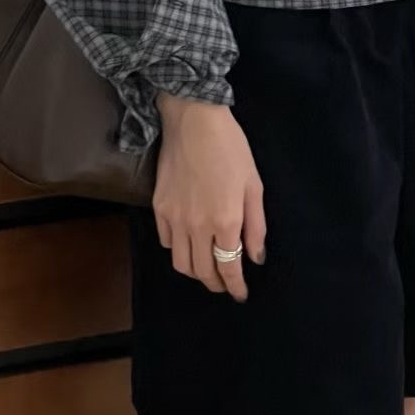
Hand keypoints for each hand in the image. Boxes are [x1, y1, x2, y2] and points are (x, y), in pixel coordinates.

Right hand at [153, 94, 266, 301]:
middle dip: (216, 283)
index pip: (229, 268)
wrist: (193, 120)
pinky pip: (167, 242)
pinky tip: (188, 243)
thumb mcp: (254, 184)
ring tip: (206, 268)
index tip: (241, 294)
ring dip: (196, 272)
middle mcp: (198, 226)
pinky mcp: (158, 208)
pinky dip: (178, 250)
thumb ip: (256, 225)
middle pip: (203, 271)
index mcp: (226, 221)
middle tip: (225, 283)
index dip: (235, 286)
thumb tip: (255, 257)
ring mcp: (175, 218)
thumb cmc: (231, 148)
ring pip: (181, 264)